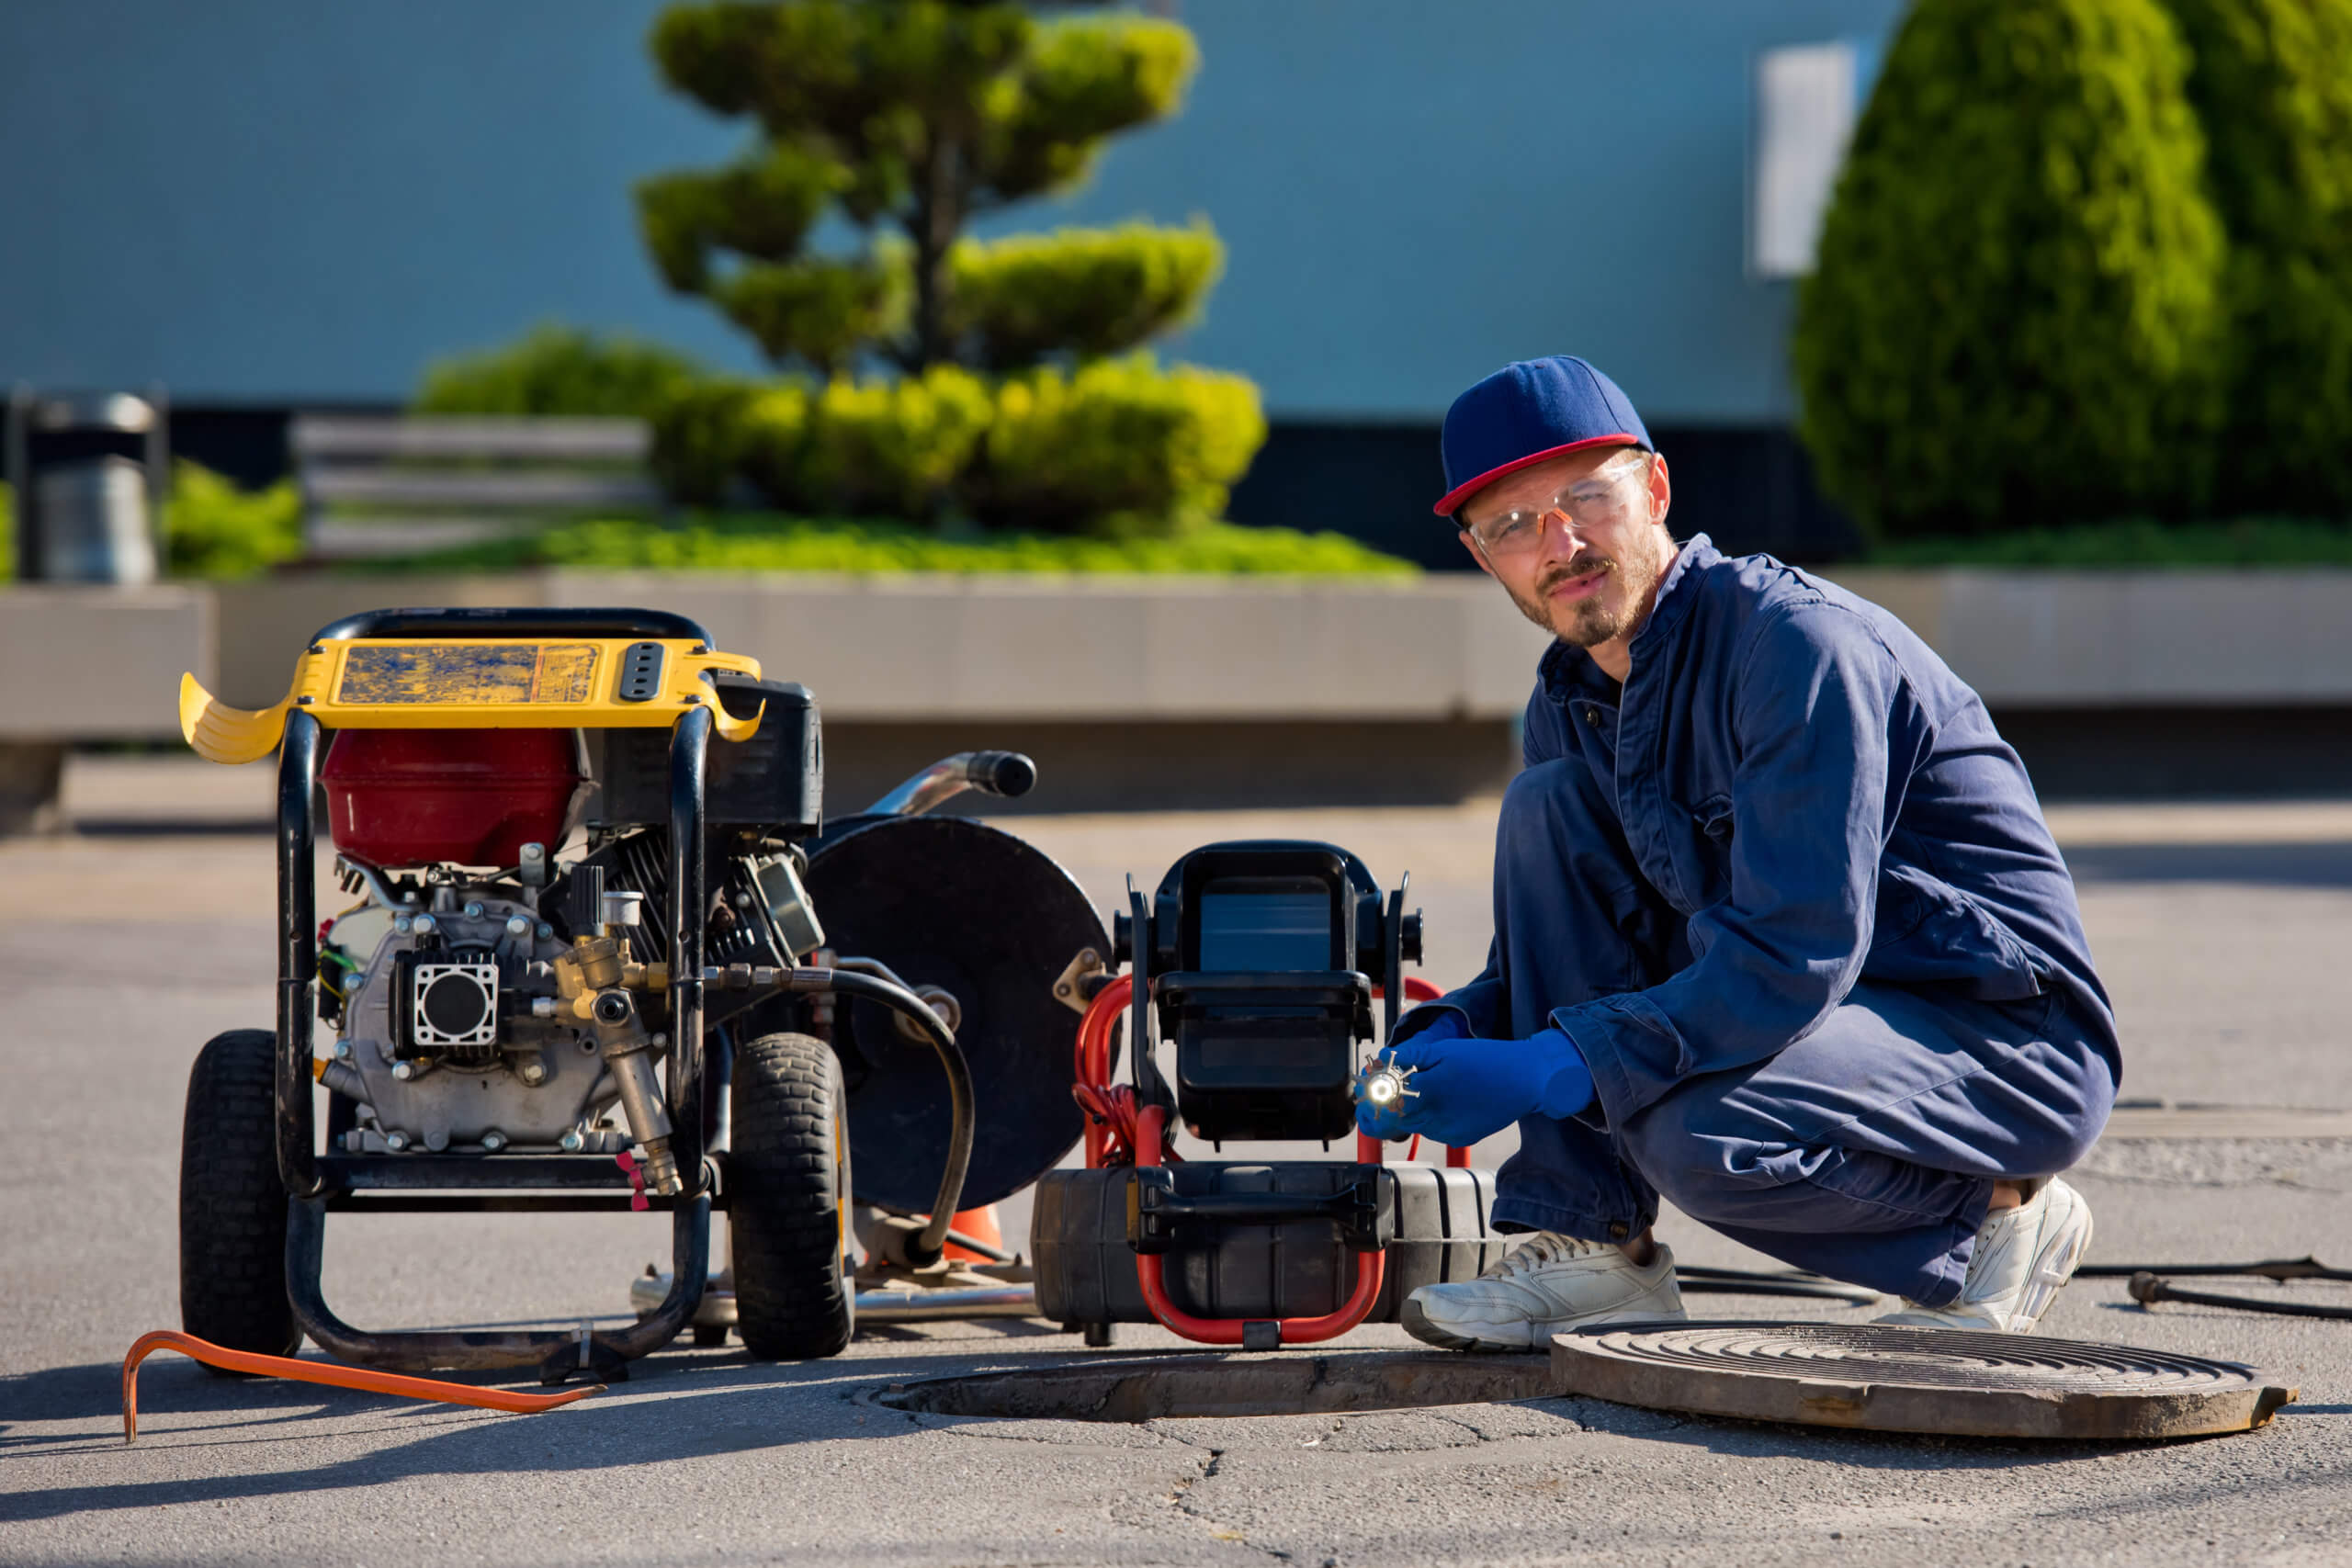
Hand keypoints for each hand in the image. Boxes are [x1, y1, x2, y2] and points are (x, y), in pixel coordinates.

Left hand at [1354, 1026, 1593, 1147]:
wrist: (1527, 1080)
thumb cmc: (1486, 1060)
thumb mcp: (1444, 1049)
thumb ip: (1409, 1058)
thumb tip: (1382, 1059)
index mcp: (1426, 1094)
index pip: (1381, 1108)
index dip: (1370, 1099)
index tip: (1369, 1087)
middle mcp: (1433, 1120)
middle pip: (1395, 1120)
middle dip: (1389, 1103)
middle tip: (1394, 1084)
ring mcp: (1447, 1133)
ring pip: (1415, 1125)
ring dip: (1413, 1109)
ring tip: (1430, 1086)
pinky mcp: (1460, 1138)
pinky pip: (1435, 1129)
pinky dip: (1433, 1116)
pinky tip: (1448, 1098)